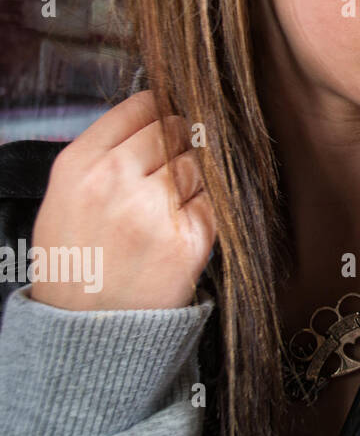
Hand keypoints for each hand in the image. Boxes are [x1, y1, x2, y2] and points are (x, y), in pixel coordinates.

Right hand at [29, 91, 216, 310]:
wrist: (86, 330)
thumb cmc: (79, 258)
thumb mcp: (67, 196)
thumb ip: (109, 150)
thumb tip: (163, 110)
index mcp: (80, 164)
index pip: (143, 105)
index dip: (160, 112)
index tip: (165, 123)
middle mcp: (116, 180)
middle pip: (176, 129)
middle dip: (179, 145)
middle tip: (166, 174)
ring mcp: (155, 210)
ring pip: (200, 163)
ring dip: (194, 179)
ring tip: (166, 210)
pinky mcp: (192, 238)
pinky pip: (216, 199)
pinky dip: (206, 210)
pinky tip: (181, 229)